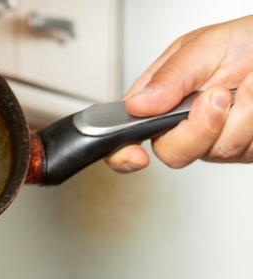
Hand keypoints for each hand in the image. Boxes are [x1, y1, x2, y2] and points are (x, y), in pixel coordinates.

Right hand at [106, 15, 252, 172]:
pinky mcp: (242, 147)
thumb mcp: (205, 46)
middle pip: (172, 153)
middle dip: (200, 127)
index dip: (123, 151)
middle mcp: (183, 123)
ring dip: (240, 115)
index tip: (135, 155)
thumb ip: (169, 76)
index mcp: (160, 97)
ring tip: (247, 86)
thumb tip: (136, 105)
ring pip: (215, 151)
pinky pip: (243, 148)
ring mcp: (214, 138)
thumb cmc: (248, 40)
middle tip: (218, 95)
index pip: (127, 132)